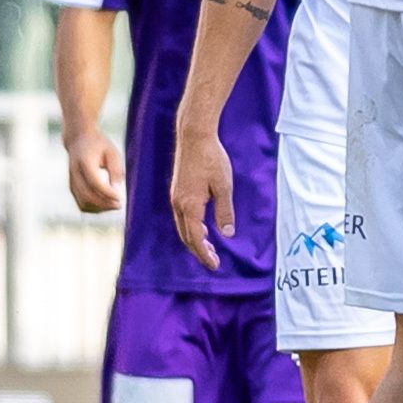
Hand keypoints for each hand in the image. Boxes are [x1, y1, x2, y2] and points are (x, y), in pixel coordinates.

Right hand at [65, 128, 123, 214]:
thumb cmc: (99, 145)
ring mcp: (72, 182)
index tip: (120, 197)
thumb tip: (118, 189)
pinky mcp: (72, 188)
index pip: (94, 182)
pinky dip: (93, 208)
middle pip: (87, 196)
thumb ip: (115, 170)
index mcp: (84, 162)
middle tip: (119, 205)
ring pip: (83, 203)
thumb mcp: (112, 152)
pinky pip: (81, 203)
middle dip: (104, 204)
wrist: (79, 140)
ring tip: (114, 205)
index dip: (107, 193)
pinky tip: (106, 204)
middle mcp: (75, 174)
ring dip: (99, 208)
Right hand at [168, 120, 233, 270]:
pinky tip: (202, 227)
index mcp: (189, 206)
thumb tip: (227, 234)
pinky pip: (182, 217)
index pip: (196, 238)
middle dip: (199, 251)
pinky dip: (191, 227)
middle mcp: (178, 204)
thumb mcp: (224, 186)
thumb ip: (225, 211)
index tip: (215, 265)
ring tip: (210, 247)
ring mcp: (175, 198)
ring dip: (195, 239)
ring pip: (183, 227)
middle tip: (213, 261)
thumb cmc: (212, 159)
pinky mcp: (177, 191)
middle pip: (186, 236)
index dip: (205, 254)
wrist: (194, 137)